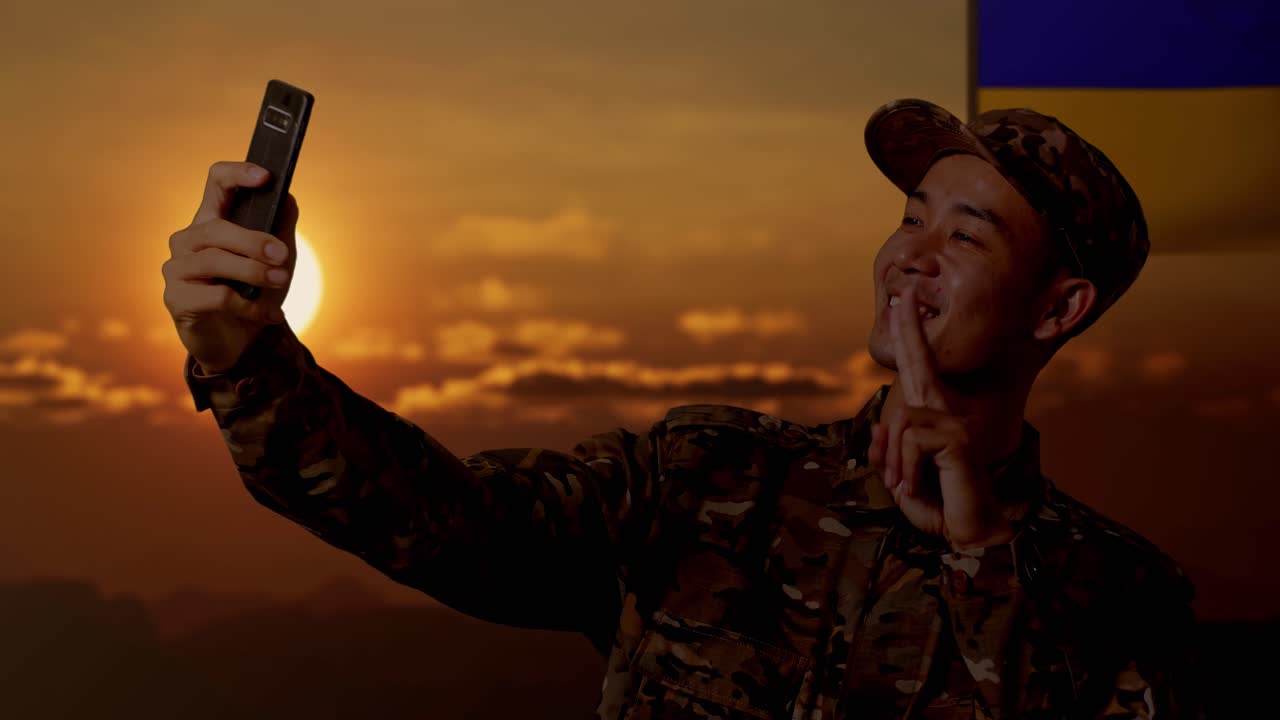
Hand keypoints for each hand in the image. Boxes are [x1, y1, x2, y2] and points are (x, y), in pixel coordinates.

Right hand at [161, 161, 298, 372]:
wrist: (241, 341)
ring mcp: (177, 269)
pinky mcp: (176, 299)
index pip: (216, 183)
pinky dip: (249, 306)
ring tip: (280, 281)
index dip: (238, 174)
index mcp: (212, 220)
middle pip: (216, 228)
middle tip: (282, 256)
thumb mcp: (277, 258)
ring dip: (253, 272)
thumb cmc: (254, 292)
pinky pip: (215, 297)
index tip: (266, 177)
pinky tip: (269, 315)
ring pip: (213, 261)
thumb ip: (281, 226)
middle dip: (253, 241)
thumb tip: (288, 196)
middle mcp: (187, 240)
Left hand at [867, 286, 1014, 550]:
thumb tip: (880, 424)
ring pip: (900, 424)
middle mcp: (945, 414)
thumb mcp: (900, 478)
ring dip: (894, 463)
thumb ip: (887, 452)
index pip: (917, 372)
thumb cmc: (938, 506)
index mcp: (931, 419)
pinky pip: (910, 441)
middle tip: (900, 295)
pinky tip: (918, 486)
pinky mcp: (957, 438)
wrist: (967, 536)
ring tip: (907, 487)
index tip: (902, 306)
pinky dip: (905, 469)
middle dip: (908, 331)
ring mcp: (954, 423)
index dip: (909, 339)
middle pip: (921, 365)